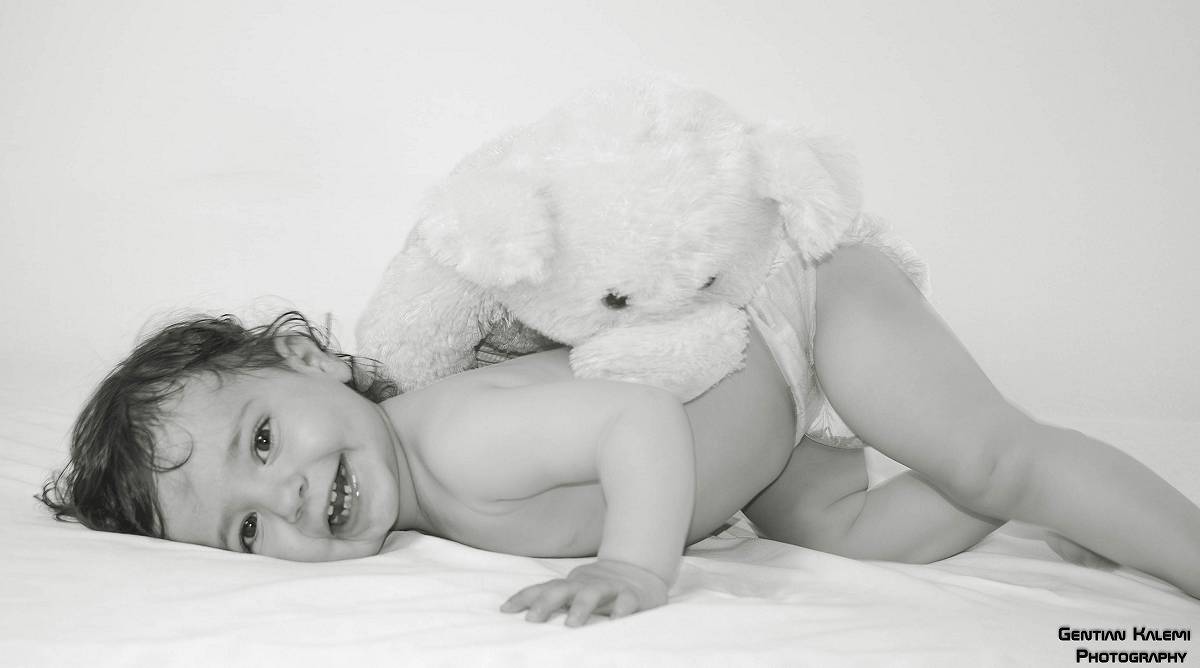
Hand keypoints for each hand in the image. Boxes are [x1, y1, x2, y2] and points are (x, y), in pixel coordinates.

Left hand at [500, 559, 669, 626]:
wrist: (638, 573)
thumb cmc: (598, 591)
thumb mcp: (574, 594)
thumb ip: (554, 603)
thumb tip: (520, 618)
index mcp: (570, 586)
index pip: (543, 589)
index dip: (524, 598)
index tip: (505, 610)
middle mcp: (586, 584)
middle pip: (562, 590)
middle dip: (545, 603)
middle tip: (531, 620)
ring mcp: (609, 588)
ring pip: (592, 593)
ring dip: (580, 608)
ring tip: (571, 625)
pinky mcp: (632, 595)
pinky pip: (627, 602)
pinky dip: (621, 611)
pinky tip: (615, 622)